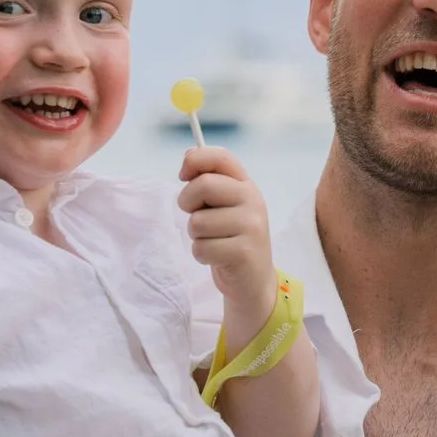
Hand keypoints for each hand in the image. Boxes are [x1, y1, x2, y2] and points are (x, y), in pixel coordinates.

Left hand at [177, 146, 275, 324]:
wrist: (253, 280)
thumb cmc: (230, 238)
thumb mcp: (224, 204)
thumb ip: (208, 179)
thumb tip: (187, 157)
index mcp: (245, 184)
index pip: (220, 157)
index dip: (194, 161)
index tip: (183, 176)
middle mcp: (253, 200)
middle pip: (203, 185)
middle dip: (188, 203)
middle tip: (198, 216)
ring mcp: (251, 226)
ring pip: (198, 222)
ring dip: (196, 236)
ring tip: (213, 241)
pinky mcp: (243, 252)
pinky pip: (201, 248)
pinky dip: (201, 255)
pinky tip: (217, 257)